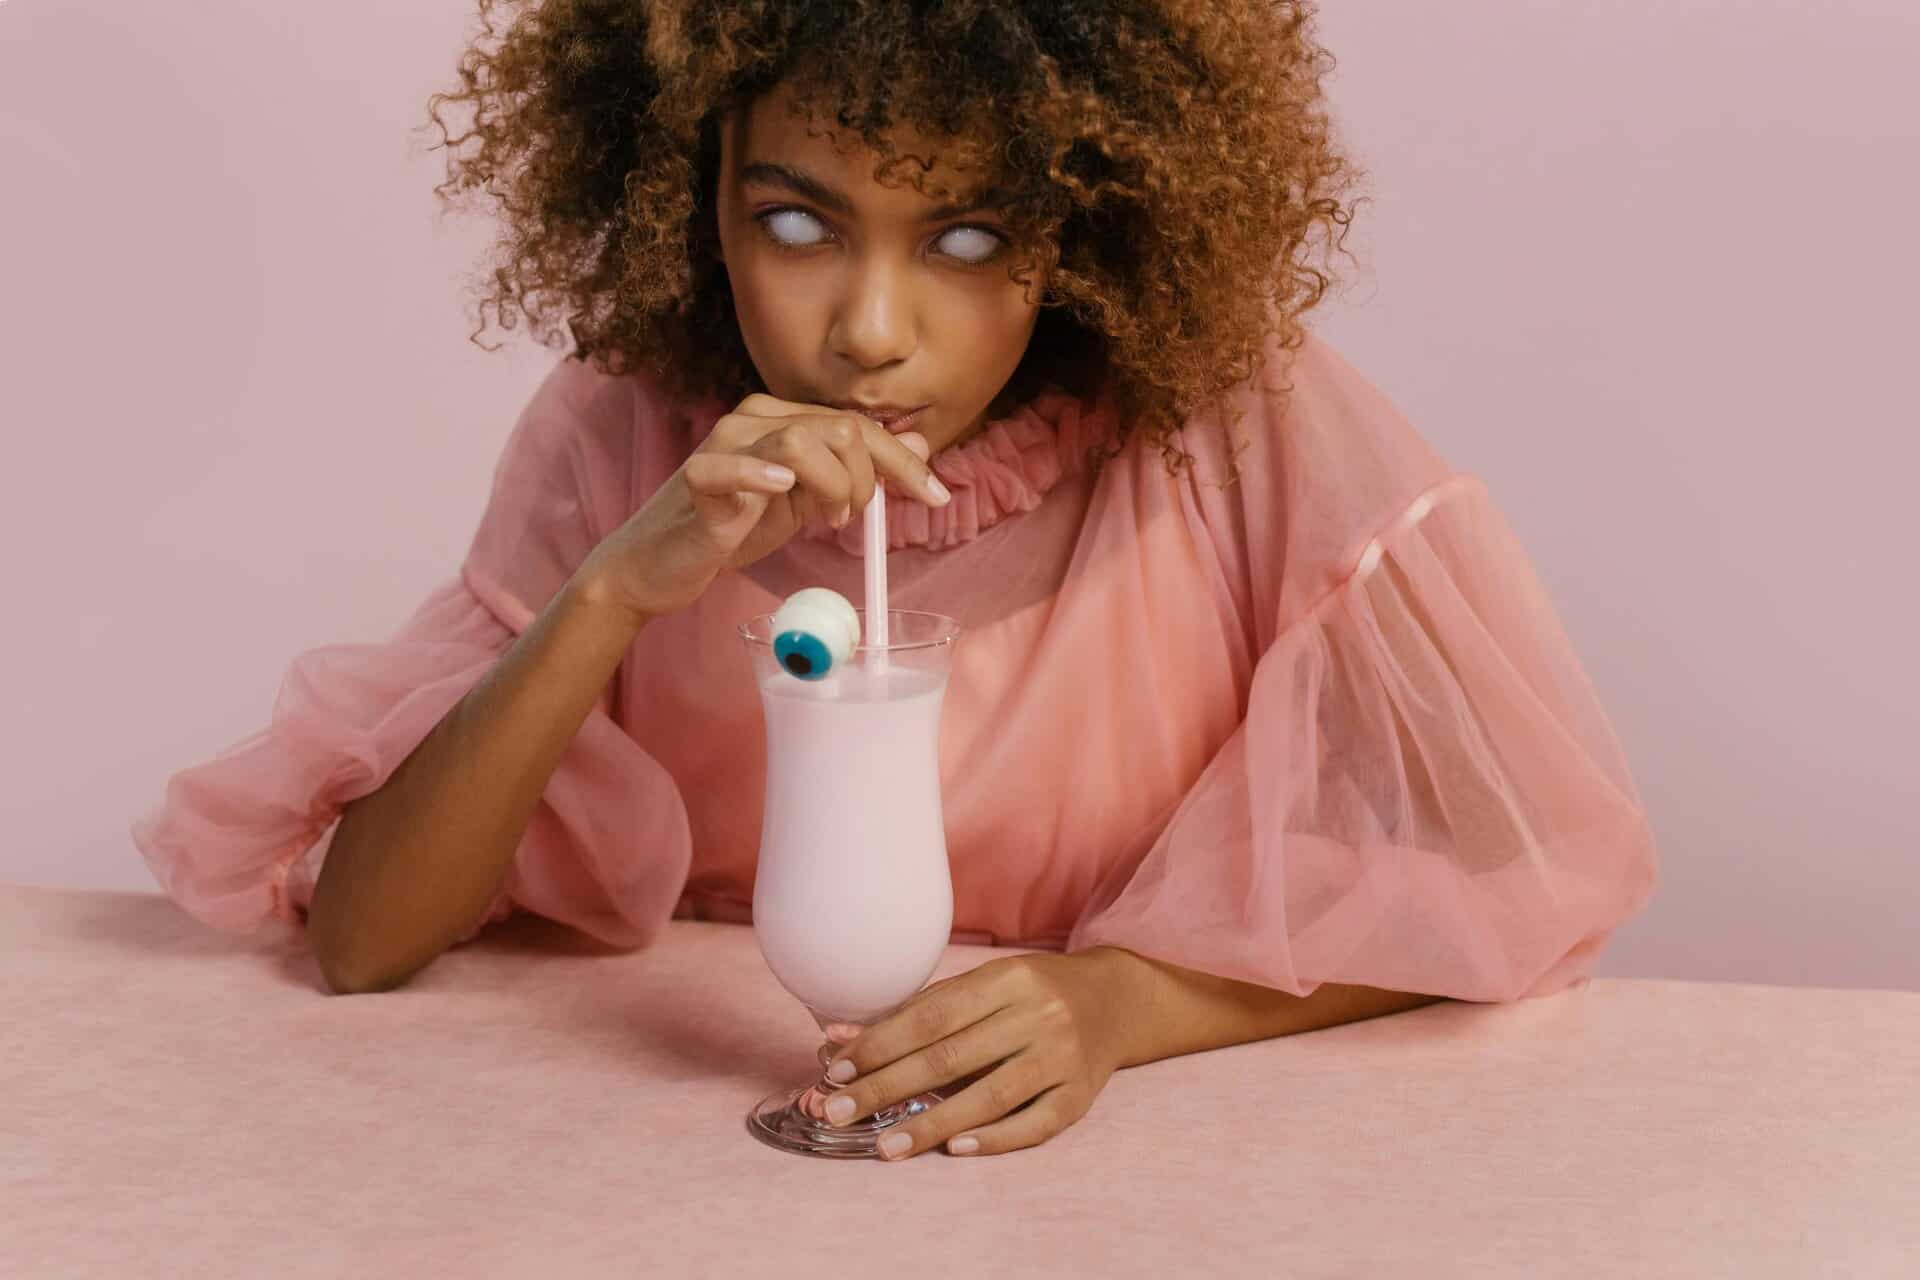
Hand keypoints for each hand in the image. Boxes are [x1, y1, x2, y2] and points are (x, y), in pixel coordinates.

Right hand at [575, 393, 951, 625]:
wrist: (660, 563)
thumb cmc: (731, 528)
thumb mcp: (806, 501)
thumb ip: (855, 473)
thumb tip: (918, 447)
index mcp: (782, 420)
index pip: (857, 425)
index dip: (903, 460)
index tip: (937, 496)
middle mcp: (754, 420)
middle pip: (841, 427)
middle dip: (870, 476)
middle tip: (855, 517)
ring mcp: (724, 445)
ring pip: (802, 440)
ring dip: (834, 484)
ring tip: (827, 519)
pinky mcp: (698, 479)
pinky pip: (730, 466)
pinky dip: (760, 475)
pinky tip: (780, 491)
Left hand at [815, 951, 1134, 1159]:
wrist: (1113, 1001)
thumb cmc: (1029, 995)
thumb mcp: (981, 988)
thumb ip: (916, 1014)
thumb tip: (837, 1041)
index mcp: (1007, 978)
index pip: (931, 1016)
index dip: (880, 1045)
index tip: (835, 1070)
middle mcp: (1038, 1014)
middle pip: (951, 1057)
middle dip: (887, 1087)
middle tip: (838, 1112)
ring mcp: (1062, 1057)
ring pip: (989, 1095)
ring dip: (930, 1124)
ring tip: (884, 1146)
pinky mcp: (1080, 1095)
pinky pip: (1035, 1124)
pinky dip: (993, 1139)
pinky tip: (953, 1151)